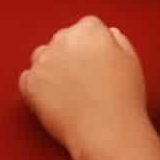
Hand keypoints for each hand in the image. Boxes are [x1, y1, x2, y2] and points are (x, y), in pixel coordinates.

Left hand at [20, 16, 147, 154]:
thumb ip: (117, 41)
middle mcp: (63, 40)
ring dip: (51, 68)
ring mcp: (43, 62)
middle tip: (84, 80)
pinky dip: (36, 87)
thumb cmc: (123, 100)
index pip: (86, 27)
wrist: (107, 132)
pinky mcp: (30, 83)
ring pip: (42, 57)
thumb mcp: (131, 61)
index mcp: (90, 31)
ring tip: (69, 92)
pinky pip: (27, 79)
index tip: (95, 62)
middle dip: (70, 54)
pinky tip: (53, 100)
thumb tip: (107, 34)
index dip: (92, 45)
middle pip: (62, 39)